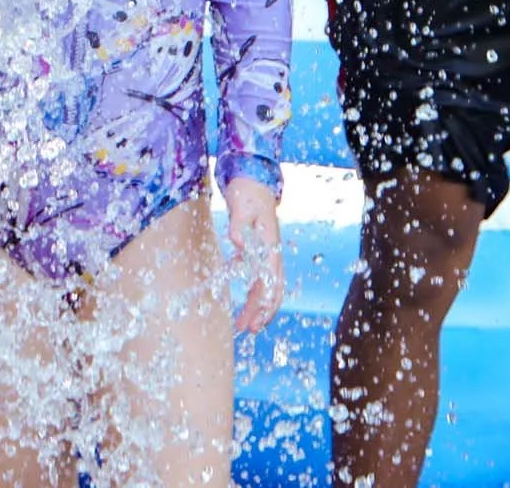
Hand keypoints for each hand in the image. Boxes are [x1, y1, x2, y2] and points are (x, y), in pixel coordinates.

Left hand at [223, 176, 283, 332]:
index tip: (255, 319)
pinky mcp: (259, 251)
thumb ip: (239, 224)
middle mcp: (271, 252)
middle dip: (262, 311)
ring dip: (258, 306)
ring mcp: (267, 253)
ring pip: (267, 286)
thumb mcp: (241, 206)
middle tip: (249, 330)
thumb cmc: (247, 193)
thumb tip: (236, 241)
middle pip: (272, 289)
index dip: (263, 302)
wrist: (254, 180)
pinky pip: (259, 278)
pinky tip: (243, 301)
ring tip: (246, 324)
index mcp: (270, 245)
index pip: (270, 280)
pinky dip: (253, 293)